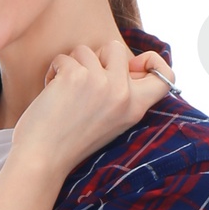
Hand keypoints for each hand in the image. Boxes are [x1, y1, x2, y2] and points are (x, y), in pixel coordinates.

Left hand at [11, 40, 174, 181]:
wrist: (43, 160)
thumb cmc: (71, 142)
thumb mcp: (111, 121)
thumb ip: (123, 95)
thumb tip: (132, 62)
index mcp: (136, 108)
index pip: (166, 77)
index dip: (154, 61)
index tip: (134, 65)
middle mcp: (123, 94)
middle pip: (117, 48)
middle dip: (97, 57)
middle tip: (84, 83)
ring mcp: (101, 83)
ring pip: (87, 50)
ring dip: (71, 66)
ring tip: (65, 93)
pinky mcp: (76, 76)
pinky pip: (64, 57)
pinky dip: (54, 72)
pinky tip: (52, 94)